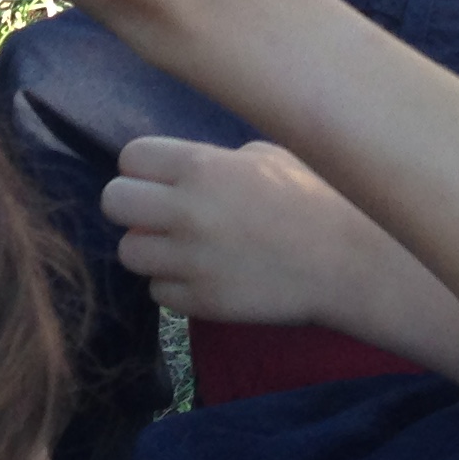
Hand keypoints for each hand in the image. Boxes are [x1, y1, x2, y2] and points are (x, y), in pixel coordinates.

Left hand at [103, 136, 397, 328]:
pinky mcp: (201, 302)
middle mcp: (185, 211)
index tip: (161, 179)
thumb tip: (181, 172)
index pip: (130, 158)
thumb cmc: (313, 198)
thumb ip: (215, 160)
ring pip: (128, 253)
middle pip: (113, 202)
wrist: (346, 261)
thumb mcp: (265, 156)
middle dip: (132, 207)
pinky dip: (174, 286)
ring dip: (150, 250)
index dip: (143, 168)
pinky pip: (158, 293)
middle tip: (158, 214)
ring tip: (181, 249)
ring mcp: (190, 261)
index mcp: (200, 166)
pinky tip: (203, 277)